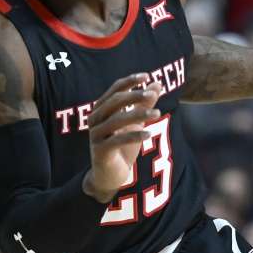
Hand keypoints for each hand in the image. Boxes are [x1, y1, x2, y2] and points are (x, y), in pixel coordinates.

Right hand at [84, 74, 163, 200]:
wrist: (110, 176)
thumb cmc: (122, 147)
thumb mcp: (135, 124)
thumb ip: (143, 104)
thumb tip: (157, 84)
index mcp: (101, 109)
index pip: (114, 90)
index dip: (129, 82)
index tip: (147, 76)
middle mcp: (94, 119)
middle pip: (114, 102)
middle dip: (134, 96)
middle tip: (152, 94)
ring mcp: (95, 135)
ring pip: (116, 120)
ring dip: (138, 114)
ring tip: (157, 113)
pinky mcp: (100, 151)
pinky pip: (117, 140)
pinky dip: (134, 135)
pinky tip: (148, 133)